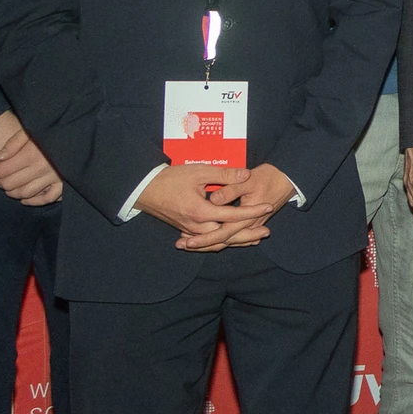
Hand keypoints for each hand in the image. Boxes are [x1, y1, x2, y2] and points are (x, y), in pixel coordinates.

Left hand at [0, 110, 62, 205]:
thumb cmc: (52, 130)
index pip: (1, 170)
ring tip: (7, 186)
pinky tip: (24, 199)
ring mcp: (53, 178)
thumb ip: (13, 143)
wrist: (78, 135)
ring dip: (12, 192)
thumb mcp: (30, 129)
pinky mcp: (63, 184)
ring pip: (25, 193)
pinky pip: (46, 199)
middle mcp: (41, 169)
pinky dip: (33, 201)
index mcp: (31, 155)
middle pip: (10, 183)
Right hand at [136, 164, 271, 250]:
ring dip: (237, 241)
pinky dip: (222, 242)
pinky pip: (207, 241)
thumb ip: (224, 175)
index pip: (233, 215)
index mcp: (201, 212)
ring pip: (217, 241)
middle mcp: (197, 226)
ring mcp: (190, 231)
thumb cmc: (171, 179)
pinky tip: (232, 240)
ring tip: (255, 239)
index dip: (252, 211)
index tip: (268, 206)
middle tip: (267, 232)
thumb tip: (246, 175)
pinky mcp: (186, 231)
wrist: (144, 189)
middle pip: (228, 236)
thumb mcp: (199, 172)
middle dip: (248, 235)